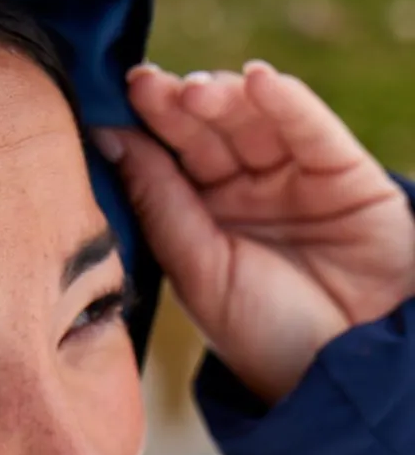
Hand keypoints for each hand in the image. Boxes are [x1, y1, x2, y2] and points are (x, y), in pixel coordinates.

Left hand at [95, 63, 414, 403]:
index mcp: (201, 216)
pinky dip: (289, 104)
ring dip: (225, 100)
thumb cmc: (263, 335)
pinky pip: (313, 131)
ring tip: (196, 91)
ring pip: (254, 123)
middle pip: (207, 133)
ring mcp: (293, 179)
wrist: (337, 371)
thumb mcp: (199, 271)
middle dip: (178, 107)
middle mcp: (245, 191)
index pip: (169, 158)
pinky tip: (260, 83)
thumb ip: (160, 203)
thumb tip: (110, 139)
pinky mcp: (344, 174)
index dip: (146, 125)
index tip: (117, 97)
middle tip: (148, 86)